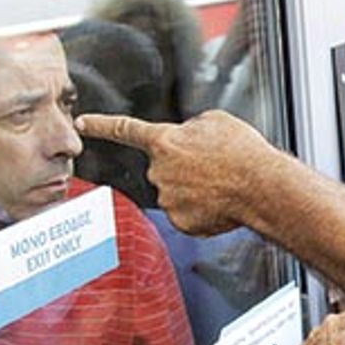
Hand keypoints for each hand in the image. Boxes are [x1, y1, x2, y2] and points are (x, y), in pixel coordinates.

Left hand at [77, 111, 289, 235]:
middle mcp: (159, 171)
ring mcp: (168, 199)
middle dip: (184, 167)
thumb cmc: (243, 152)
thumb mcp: (215, 122)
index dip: (101, 125)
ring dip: (195, 189)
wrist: (262, 187)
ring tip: (222, 184)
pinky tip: (220, 202)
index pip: (125, 130)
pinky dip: (202, 210)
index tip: (83, 123)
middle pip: (164, 168)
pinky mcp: (181, 222)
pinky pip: (187, 214)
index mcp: (164, 142)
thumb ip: (190, 129)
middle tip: (214, 166)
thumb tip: (186, 141)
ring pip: (177, 193)